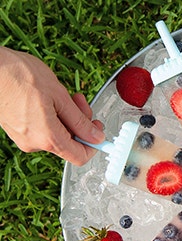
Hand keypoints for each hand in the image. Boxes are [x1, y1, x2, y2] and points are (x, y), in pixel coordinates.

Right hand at [0, 47, 104, 165]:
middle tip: (80, 102)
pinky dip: (52, 115)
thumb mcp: (60, 97)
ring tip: (64, 95)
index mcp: (48, 138)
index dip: (94, 145)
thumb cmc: (18, 76)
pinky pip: (42, 127)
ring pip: (57, 133)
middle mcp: (34, 143)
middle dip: (80, 122)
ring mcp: (23, 137)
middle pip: (70, 142)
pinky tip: (49, 98)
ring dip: (66, 115)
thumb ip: (80, 121)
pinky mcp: (17, 129)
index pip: (80, 156)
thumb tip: (96, 137)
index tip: (99, 131)